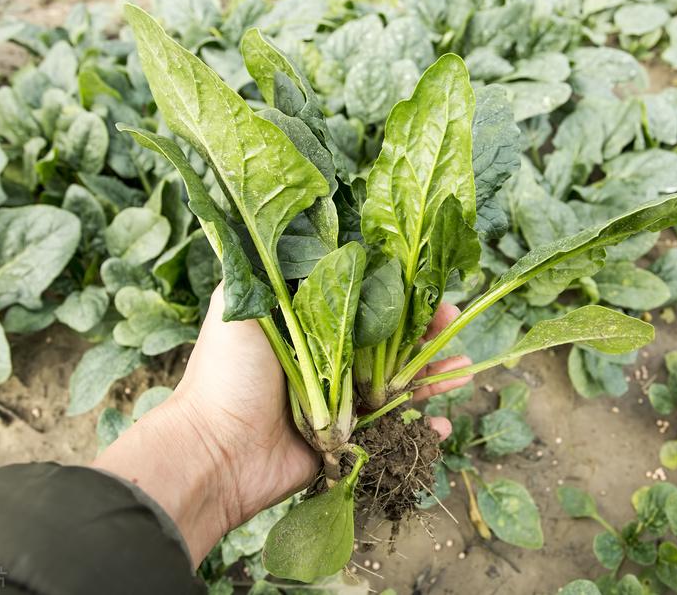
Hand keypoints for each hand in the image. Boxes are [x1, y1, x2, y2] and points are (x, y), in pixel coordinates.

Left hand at [92, 284, 471, 563]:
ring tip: (462, 370)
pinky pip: (390, 432)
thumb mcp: (241, 302)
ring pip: (397, 385)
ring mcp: (337, 404)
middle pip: (389, 341)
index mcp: (307, 325)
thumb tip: (304, 225)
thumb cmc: (226, 372)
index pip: (365, 302)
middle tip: (453, 323)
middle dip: (425, 331)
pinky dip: (419, 428)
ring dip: (432, 377)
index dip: (400, 293)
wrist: (213, 450)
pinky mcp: (343, 442)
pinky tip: (441, 424)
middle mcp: (325, 360)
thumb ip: (273, 269)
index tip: (429, 287)